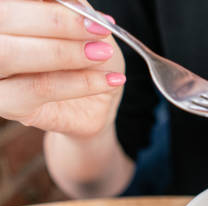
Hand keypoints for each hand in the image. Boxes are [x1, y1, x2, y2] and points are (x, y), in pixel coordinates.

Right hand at [0, 1, 124, 138]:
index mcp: (4, 16)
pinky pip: (40, 87)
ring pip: (12, 55)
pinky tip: (108, 81)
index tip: (87, 13)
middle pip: (4, 19)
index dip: (50, 4)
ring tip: (101, 54)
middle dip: (55, 22)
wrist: (95, 104)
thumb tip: (73, 3)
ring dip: (64, 52)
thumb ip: (68, 7)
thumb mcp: (81, 25)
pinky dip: (79, 82)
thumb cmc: (84, 59)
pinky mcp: (8, 103)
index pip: (12, 4)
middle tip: (98, 30)